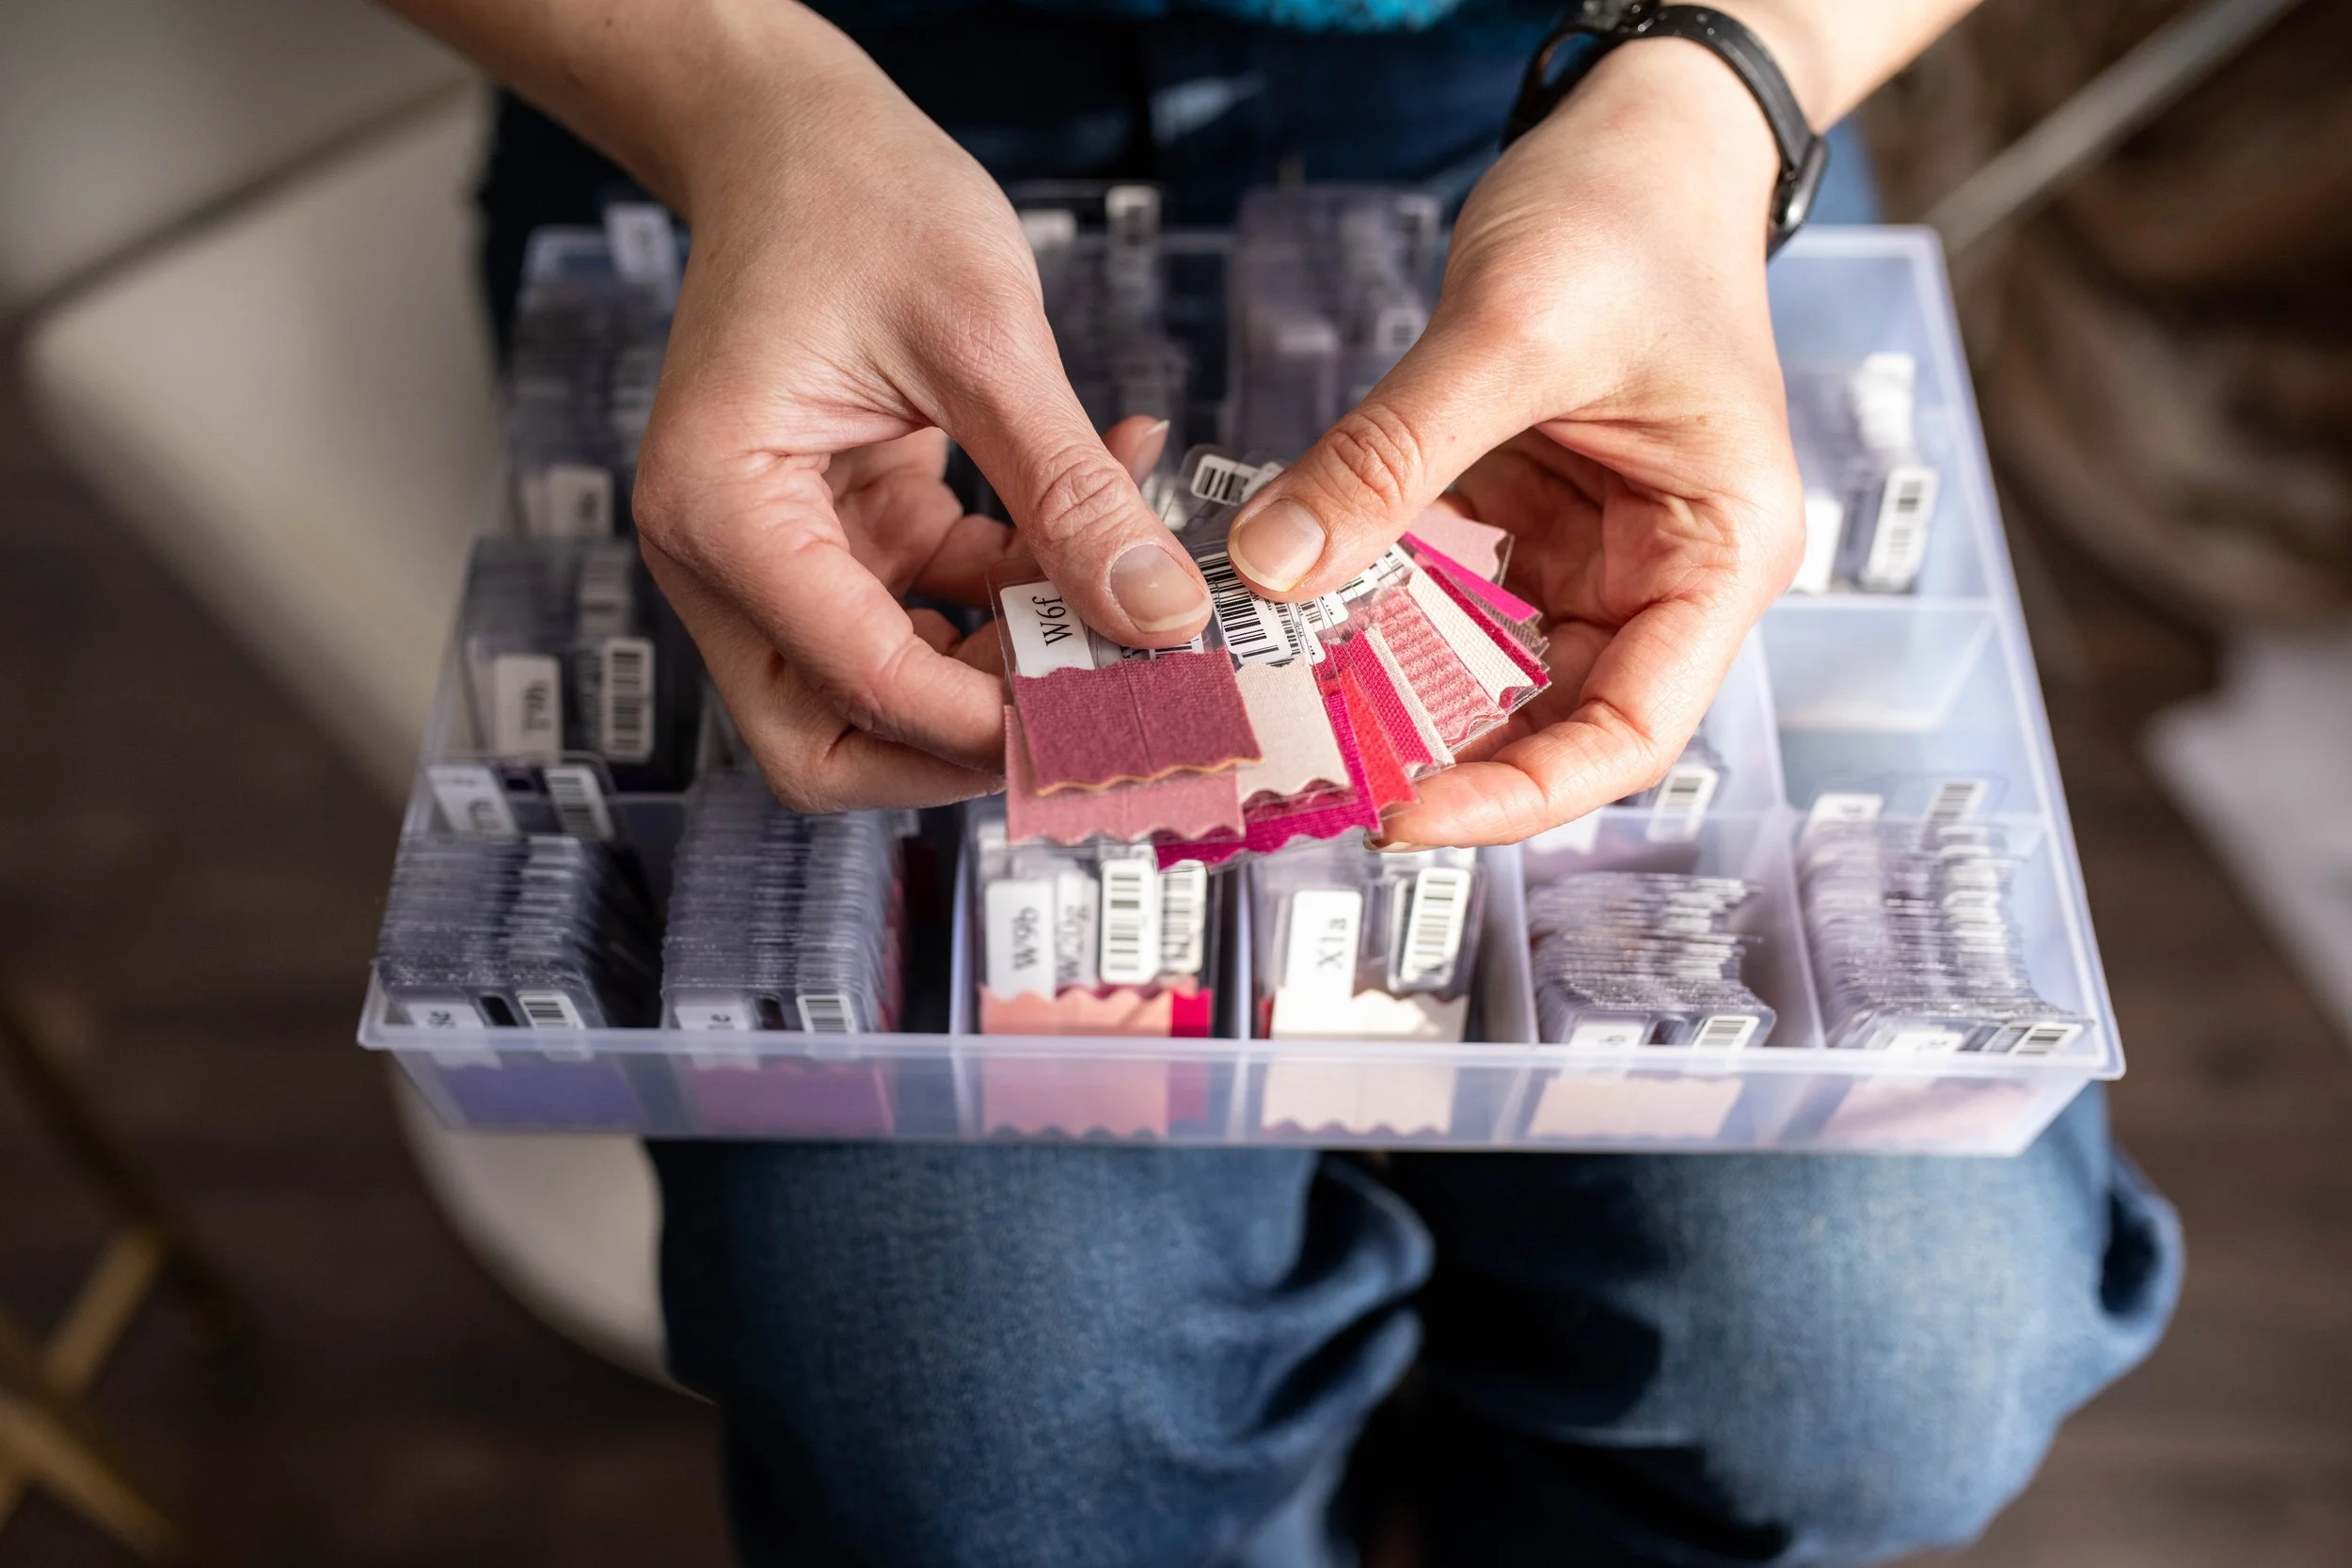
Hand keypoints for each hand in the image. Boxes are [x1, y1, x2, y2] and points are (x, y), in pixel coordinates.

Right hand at [629, 16, 1209, 811]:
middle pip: (831, 740)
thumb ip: (1070, 491)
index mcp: (722, 510)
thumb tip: (1158, 615)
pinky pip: (929, 612)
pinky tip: (1097, 528)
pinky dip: (1014, 593)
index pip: (856, 682)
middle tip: (1098, 711)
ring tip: (1119, 606)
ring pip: (884, 694)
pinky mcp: (837, 536)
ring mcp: (777, 553)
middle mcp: (726, 554)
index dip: (988, 721)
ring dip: (1005, 668)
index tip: (1109, 715)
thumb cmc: (850, 197)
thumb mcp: (983, 339)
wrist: (796, 133)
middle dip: (966, 743)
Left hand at [1220, 40, 1805, 844]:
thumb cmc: (1634, 211)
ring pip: (1490, 673)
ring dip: (1398, 696)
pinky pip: (1447, 600)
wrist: (1643, 129)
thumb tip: (1271, 568)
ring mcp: (1591, 553)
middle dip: (1443, 756)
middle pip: (1557, 722)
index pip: (1634, 732)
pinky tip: (1301, 628)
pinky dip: (1377, 618)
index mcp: (1718, 554)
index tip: (1408, 814)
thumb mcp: (1510, 333)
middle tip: (1316, 775)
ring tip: (1293, 718)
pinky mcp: (1527, 522)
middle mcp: (1664, 573)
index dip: (1523, 795)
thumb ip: (1389, 456)